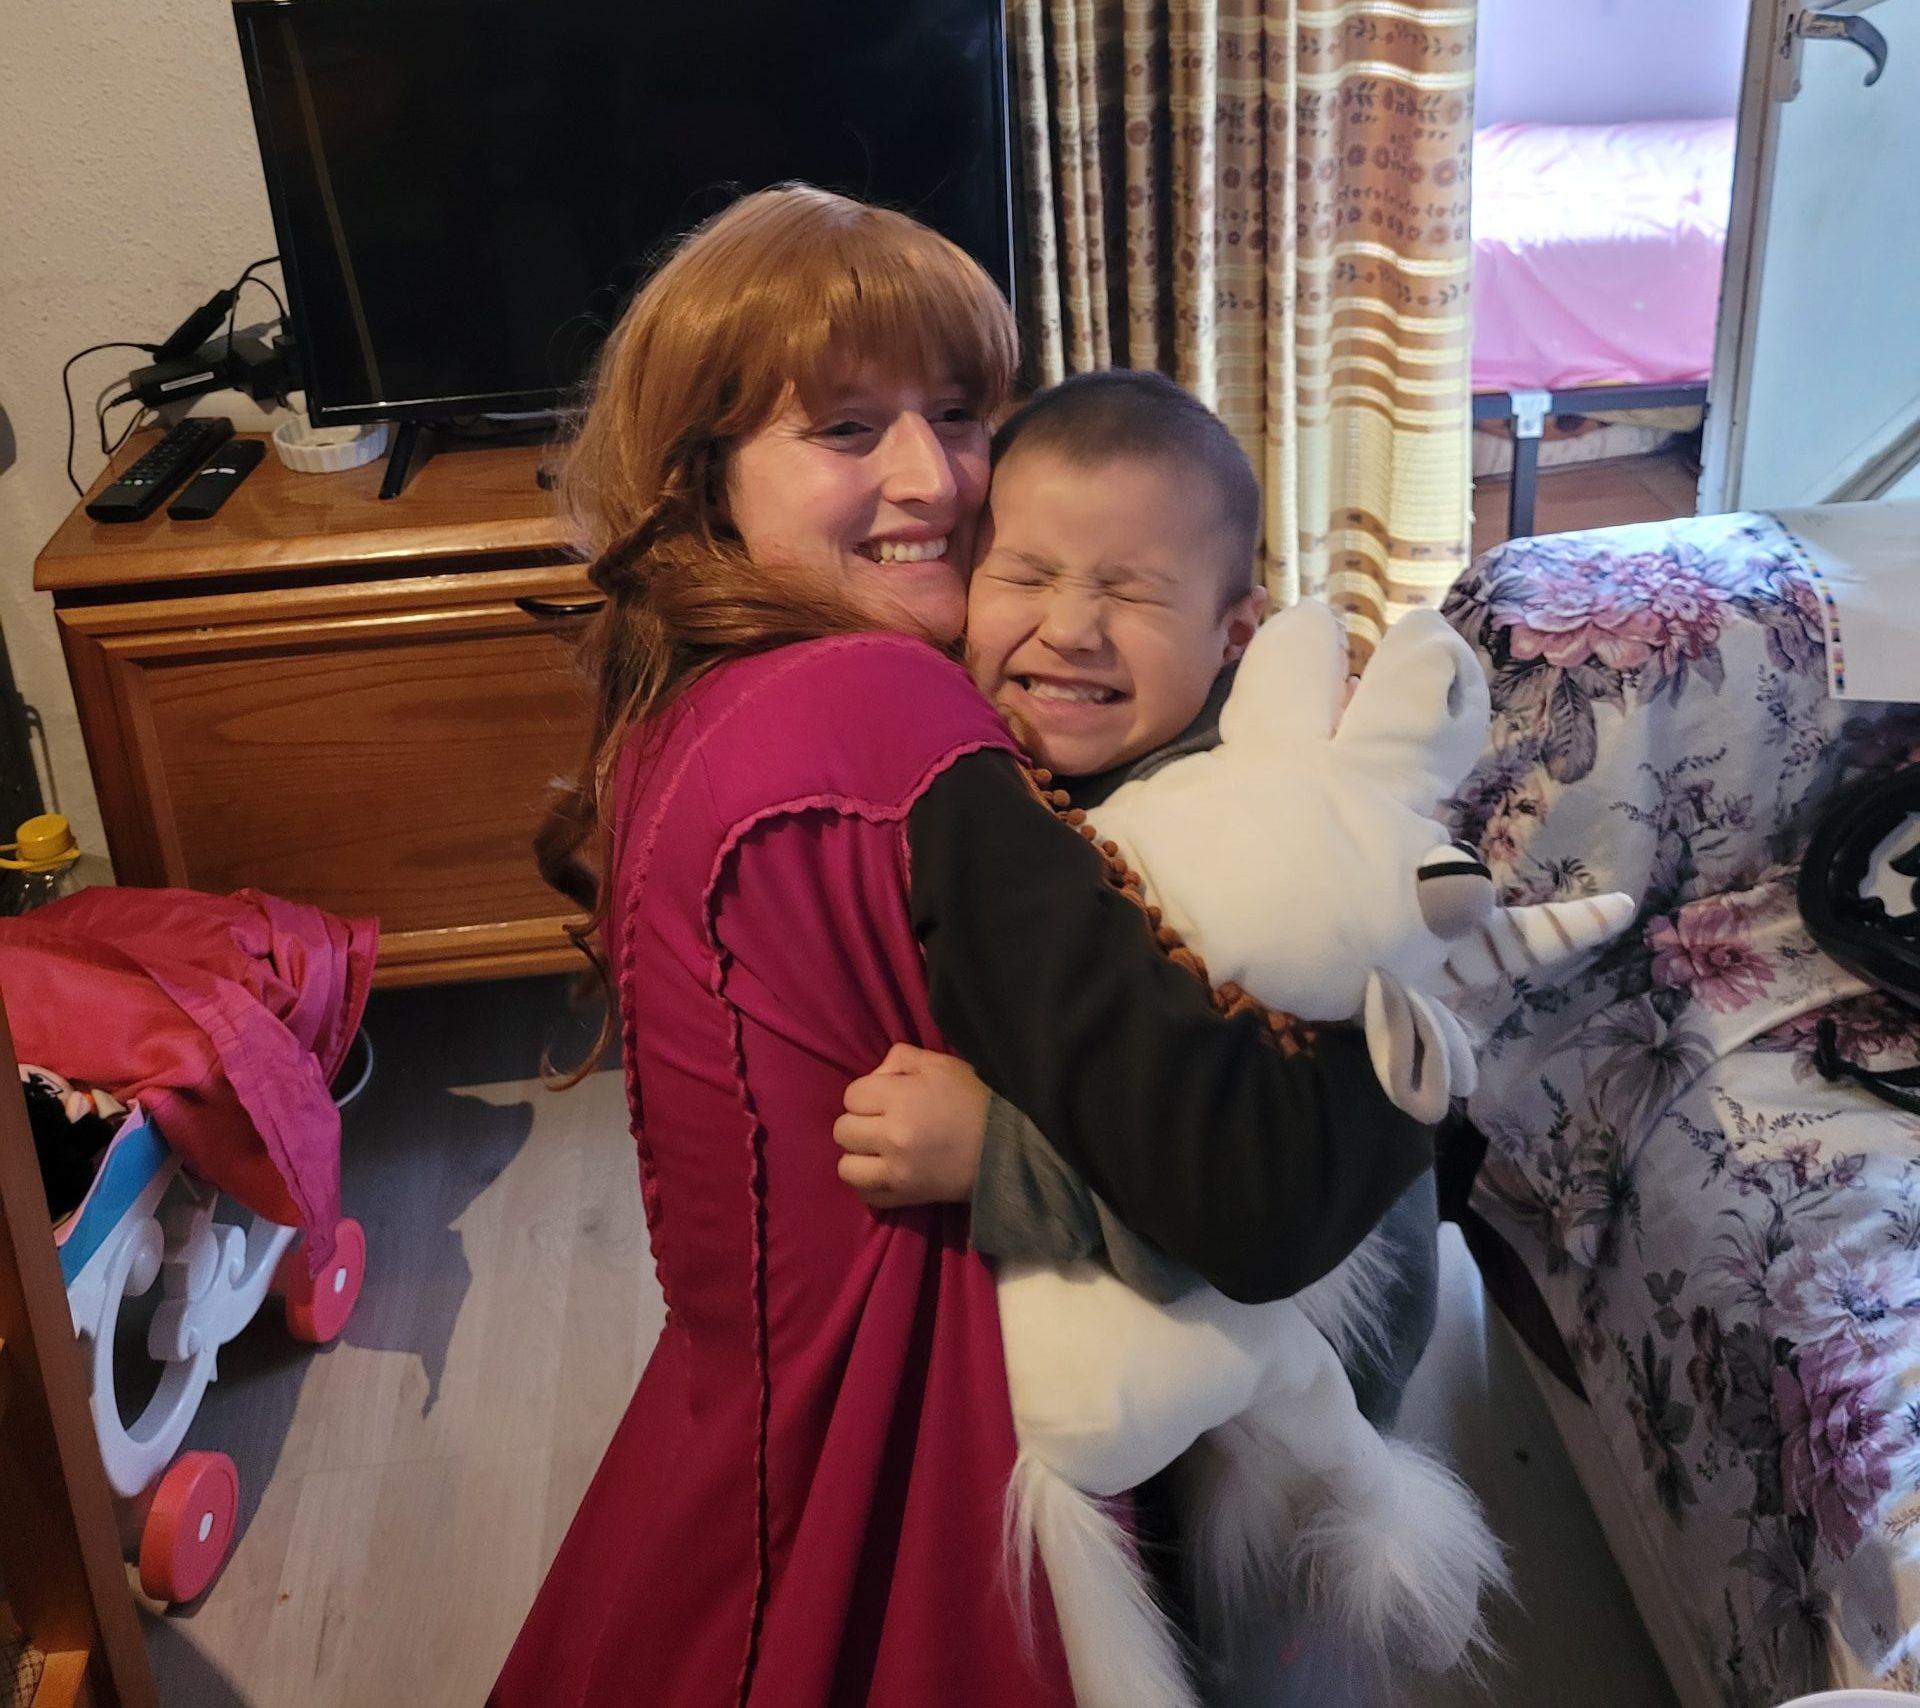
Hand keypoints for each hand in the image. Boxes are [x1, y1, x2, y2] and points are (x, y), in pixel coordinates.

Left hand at [834, 1043, 990, 1210]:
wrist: (1006, 1147)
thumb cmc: (973, 1099)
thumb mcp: (940, 1064)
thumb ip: (900, 1059)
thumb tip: (875, 1077)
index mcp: (900, 1098)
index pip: (851, 1096)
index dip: (867, 1094)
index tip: (887, 1098)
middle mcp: (892, 1136)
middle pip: (843, 1130)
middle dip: (859, 1123)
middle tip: (881, 1124)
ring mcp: (896, 1171)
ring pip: (846, 1167)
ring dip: (859, 1157)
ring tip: (879, 1152)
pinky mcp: (905, 1197)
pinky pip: (866, 1196)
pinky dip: (870, 1185)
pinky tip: (884, 1173)